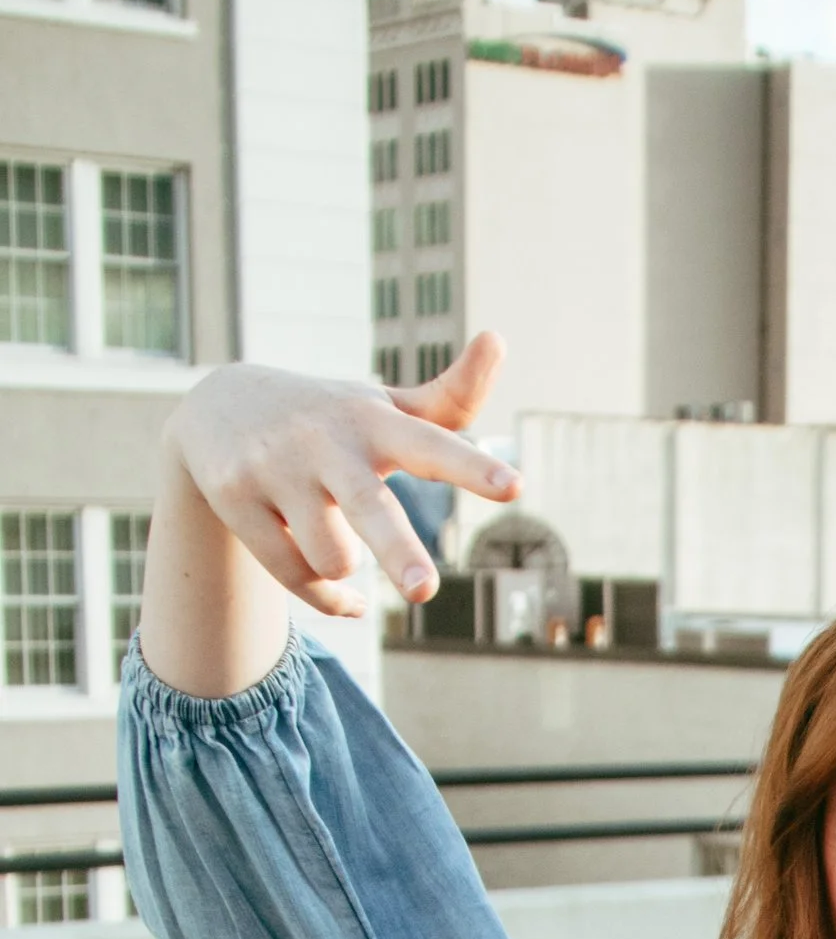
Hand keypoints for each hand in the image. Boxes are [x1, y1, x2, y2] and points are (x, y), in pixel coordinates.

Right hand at [163, 338, 517, 619]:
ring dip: (345, 564)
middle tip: (423, 592)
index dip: (471, 467)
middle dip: (397, 550)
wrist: (218, 409)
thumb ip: (450, 398)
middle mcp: (324, 440)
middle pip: (370, 508)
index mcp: (373, 420)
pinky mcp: (233, 496)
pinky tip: (347, 600)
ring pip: (331, 558)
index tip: (514, 485)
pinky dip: (329, 600)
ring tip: (334, 532)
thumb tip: (498, 338)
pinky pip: (295, 577)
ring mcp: (274, 467)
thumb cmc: (330, 419)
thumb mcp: (384, 408)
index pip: (431, 444)